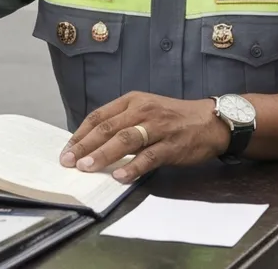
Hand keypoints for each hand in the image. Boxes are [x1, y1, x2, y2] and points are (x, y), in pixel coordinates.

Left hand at [58, 92, 229, 182]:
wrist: (210, 121)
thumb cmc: (173, 118)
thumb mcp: (145, 110)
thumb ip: (122, 122)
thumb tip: (92, 142)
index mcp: (132, 101)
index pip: (99, 116)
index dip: (80, 134)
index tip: (67, 149)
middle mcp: (143, 111)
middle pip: (108, 128)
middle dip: (85, 146)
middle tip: (69, 161)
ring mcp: (158, 128)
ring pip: (125, 140)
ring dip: (103, 154)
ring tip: (87, 167)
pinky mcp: (172, 145)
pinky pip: (149, 157)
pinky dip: (133, 167)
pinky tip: (120, 176)